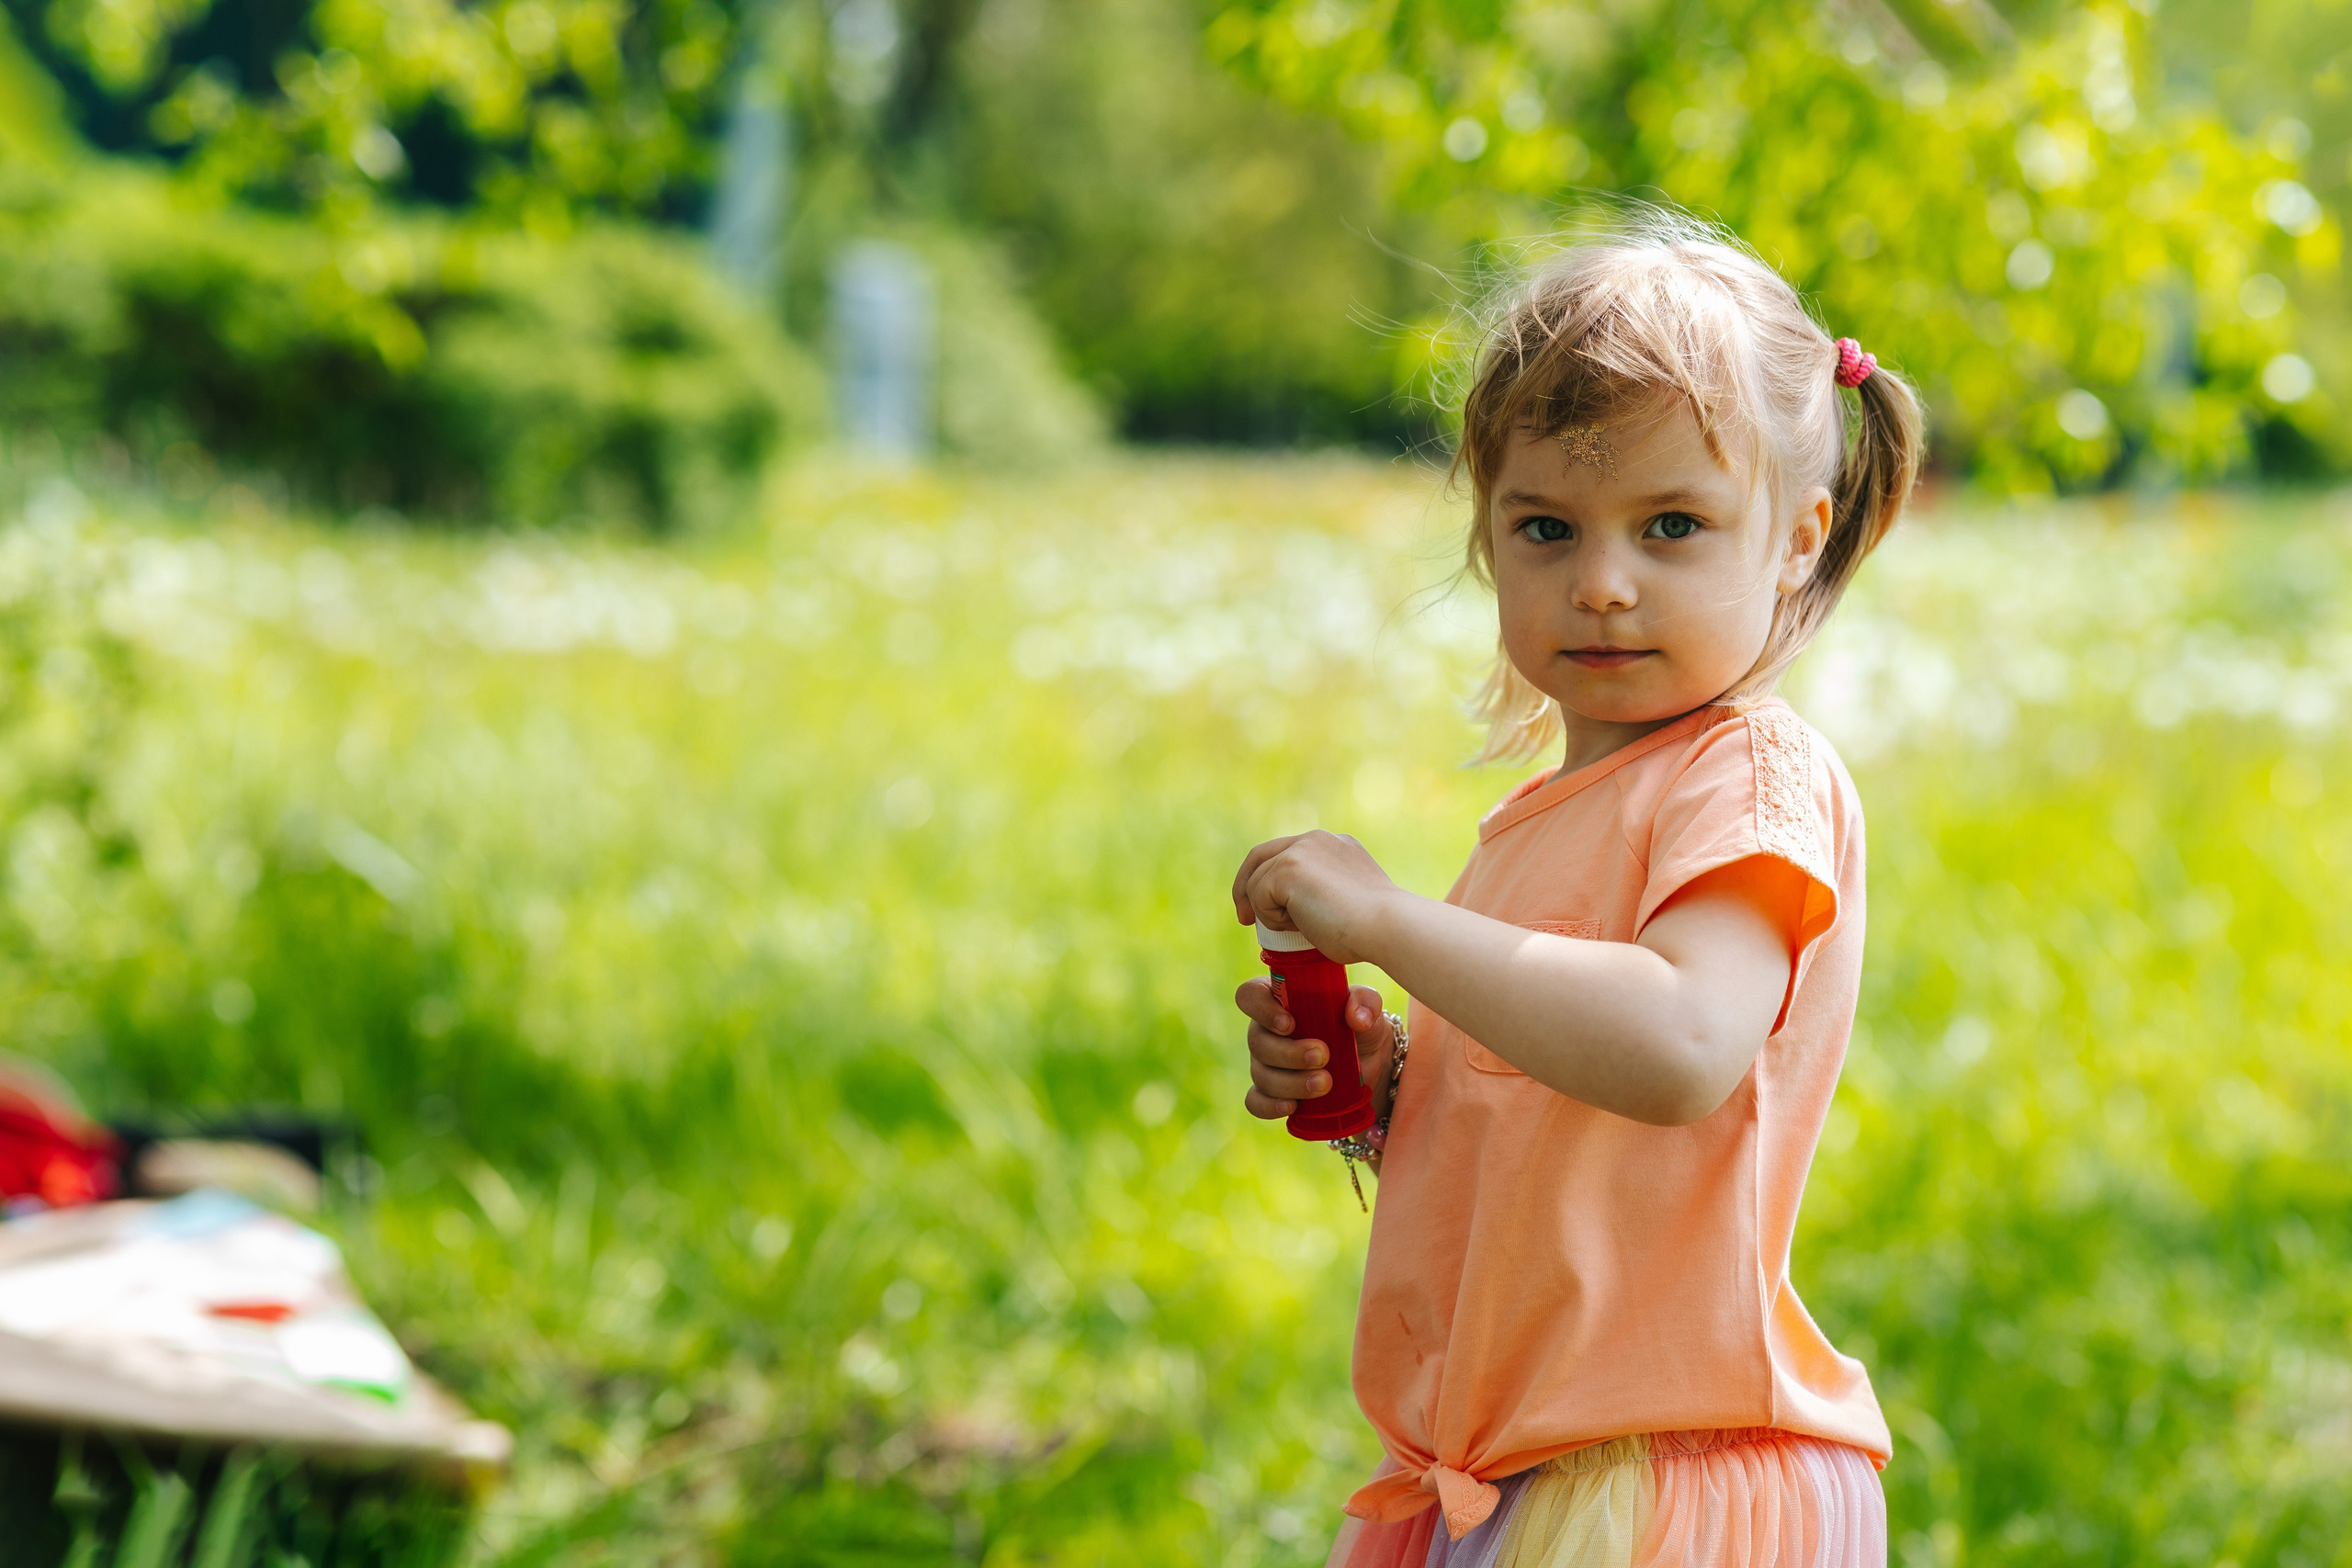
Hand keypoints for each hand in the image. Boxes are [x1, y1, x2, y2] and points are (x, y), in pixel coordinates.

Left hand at [1228, 830, 1404, 964]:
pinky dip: (1272, 918)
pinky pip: (1259, 897)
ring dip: (1269, 913)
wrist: (1388, 927)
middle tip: (1245, 919)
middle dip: (1245, 887)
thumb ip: (1325, 891)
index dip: (1266, 877)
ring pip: (1258, 884)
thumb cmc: (1374, 930)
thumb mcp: (1349, 899)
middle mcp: (1315, 839)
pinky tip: (1300, 925)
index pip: (1285, 852)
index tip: (1262, 908)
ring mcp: (1300, 850)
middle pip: (1260, 856)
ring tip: (1302, 929)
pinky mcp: (1288, 868)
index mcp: (1333, 844)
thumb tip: (1302, 909)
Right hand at [1234, 978, 1394, 1122]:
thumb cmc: (1361, 1026)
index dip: (1261, 1009)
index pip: (1250, 995)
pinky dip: (1271, 1106)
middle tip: (1323, 1056)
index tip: (1290, 1023)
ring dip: (1291, 1082)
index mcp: (1280, 1000)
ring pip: (1261, 1074)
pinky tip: (1292, 1106)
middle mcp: (1266, 1030)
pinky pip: (1256, 1102)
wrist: (1372, 1067)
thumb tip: (1356, 1018)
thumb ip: (1365, 1003)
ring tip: (1325, 1084)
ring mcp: (1265, 1064)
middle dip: (1289, 1053)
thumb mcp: (1369, 1009)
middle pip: (1257, 1041)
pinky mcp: (1272, 1094)